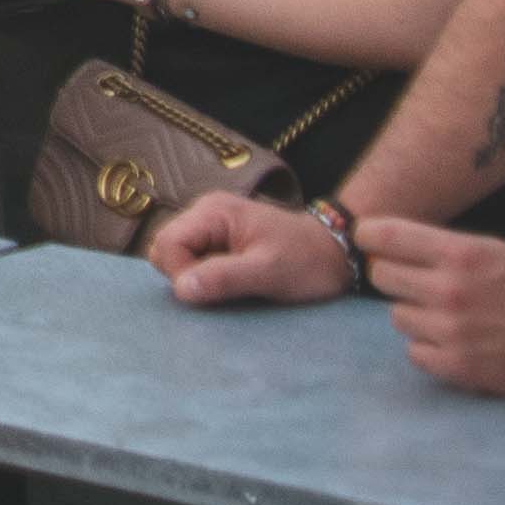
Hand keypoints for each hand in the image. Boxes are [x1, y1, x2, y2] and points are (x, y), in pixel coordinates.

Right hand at [151, 187, 353, 306]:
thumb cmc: (308, 261)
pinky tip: (232, 282)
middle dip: (186, 275)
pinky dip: (207, 276)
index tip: (212, 292)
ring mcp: (211, 225)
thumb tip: (181, 289)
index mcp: (213, 212)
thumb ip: (224, 277)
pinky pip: (194, 259)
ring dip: (198, 277)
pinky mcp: (218, 239)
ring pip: (178, 256)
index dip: (181, 272)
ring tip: (232, 285)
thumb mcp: (270, 272)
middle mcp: (205, 212)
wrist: (338, 253)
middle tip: (224, 290)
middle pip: (166, 248)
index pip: (167, 243)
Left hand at [363, 213, 504, 393]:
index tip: (369, 240)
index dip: (370, 236)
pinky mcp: (458, 367)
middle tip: (421, 282)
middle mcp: (449, 290)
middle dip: (396, 276)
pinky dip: (429, 348)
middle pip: (381, 276)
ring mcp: (451, 331)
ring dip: (416, 314)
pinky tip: (455, 341)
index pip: (382, 235)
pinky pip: (414, 352)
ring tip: (450, 315)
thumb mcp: (494, 249)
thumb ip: (441, 247)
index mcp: (460, 253)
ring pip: (396, 316)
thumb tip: (386, 241)